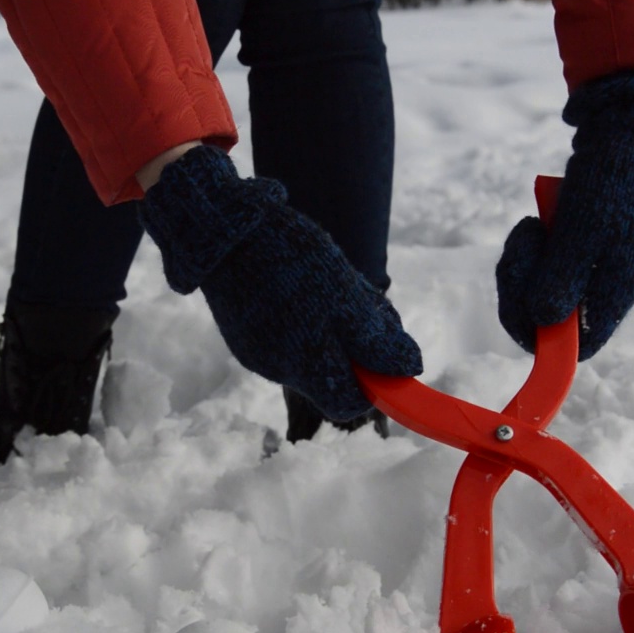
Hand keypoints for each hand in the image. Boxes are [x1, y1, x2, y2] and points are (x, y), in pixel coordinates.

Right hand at [138, 146, 421, 418]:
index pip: (349, 403)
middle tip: (354, 308)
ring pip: (307, 359)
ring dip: (322, 335)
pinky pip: (281, 345)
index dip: (371, 382)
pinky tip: (291, 288)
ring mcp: (257, 355)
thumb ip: (377, 338)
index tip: (380, 351)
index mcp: (306, 364)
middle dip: (349, 352)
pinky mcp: (242, 338)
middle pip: (329, 379)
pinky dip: (295, 326)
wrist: (223, 230)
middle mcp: (278, 370)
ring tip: (318, 287)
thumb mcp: (346, 293)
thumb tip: (410, 368)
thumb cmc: (292, 257)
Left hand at [496, 69, 633, 359]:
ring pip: (528, 298)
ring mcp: (579, 279)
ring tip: (532, 229)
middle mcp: (595, 296)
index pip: (574, 349)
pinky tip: (533, 227)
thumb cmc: (608, 187)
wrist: (619, 146)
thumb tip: (540, 320)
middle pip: (540, 324)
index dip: (541, 339)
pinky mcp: (564, 260)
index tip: (522, 302)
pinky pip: (528, 273)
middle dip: (520, 288)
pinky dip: (522, 253)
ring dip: (518, 265)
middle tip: (525, 243)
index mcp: (611, 298)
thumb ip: (563, 278)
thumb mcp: (582, 232)